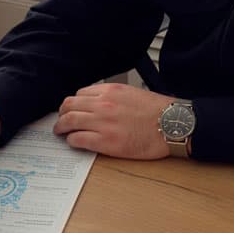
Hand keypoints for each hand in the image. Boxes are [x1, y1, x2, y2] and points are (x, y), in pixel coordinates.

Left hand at [53, 82, 174, 159]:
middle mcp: (103, 104)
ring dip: (61, 128)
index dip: (74, 103)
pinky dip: (72, 141)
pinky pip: (78, 139)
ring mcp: (103, 123)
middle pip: (69, 106)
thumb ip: (113, 96)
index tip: (73, 110)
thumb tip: (99, 103)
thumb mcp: (133, 93)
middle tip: (61, 121)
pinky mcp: (106, 142)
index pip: (80, 94)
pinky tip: (74, 142)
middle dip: (62, 114)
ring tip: (61, 133)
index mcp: (110, 90)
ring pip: (68, 122)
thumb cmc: (158, 112)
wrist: (172, 125)